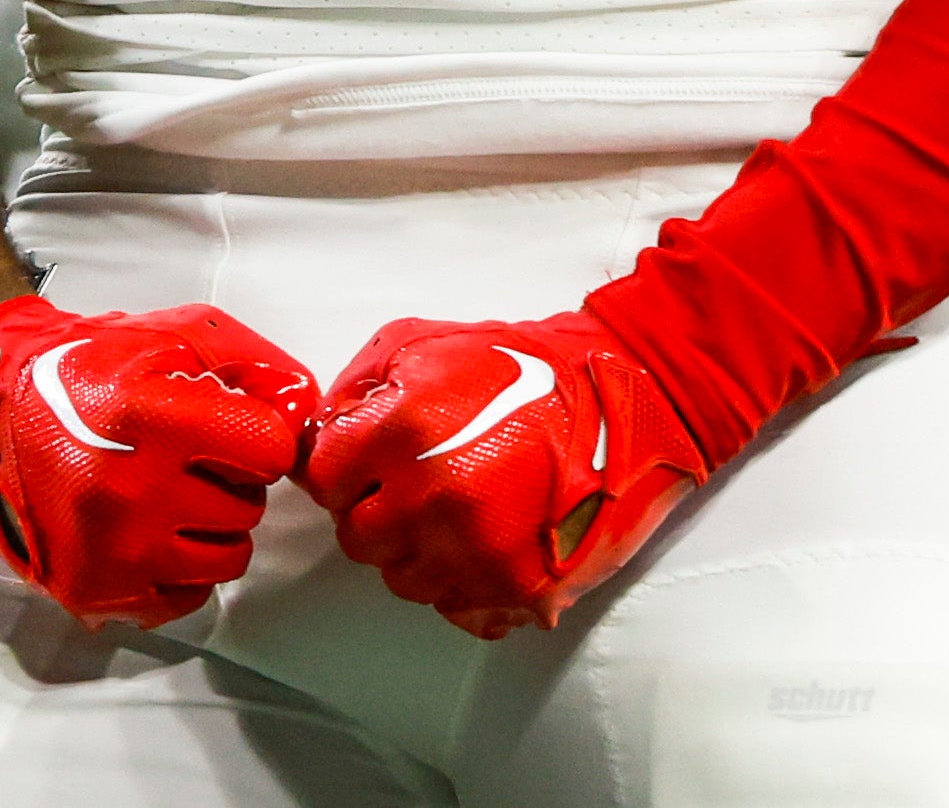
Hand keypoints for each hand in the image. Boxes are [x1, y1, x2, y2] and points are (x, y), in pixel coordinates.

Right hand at [0, 295, 317, 628]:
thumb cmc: (85, 370)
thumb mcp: (171, 336)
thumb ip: (252, 362)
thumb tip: (307, 406)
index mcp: (149, 420)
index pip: (269, 451)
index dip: (259, 437)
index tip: (236, 431)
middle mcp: (130, 492)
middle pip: (248, 507)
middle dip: (231, 481)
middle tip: (189, 460)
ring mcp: (113, 550)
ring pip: (227, 558)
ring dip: (212, 528)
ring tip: (170, 494)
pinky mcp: (96, 591)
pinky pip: (186, 597)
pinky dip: (179, 568)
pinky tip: (150, 531)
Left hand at [303, 310, 707, 637]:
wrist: (625, 399)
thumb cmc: (524, 366)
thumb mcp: (425, 342)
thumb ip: (359, 384)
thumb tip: (323, 430)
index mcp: (406, 432)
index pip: (322, 479)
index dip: (339, 469)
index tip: (360, 464)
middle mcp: (435, 499)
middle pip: (357, 538)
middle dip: (374, 512)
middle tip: (408, 487)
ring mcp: (476, 551)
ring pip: (402, 579)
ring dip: (416, 550)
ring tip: (453, 511)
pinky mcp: (517, 587)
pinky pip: (453, 605)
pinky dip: (460, 581)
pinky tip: (481, 541)